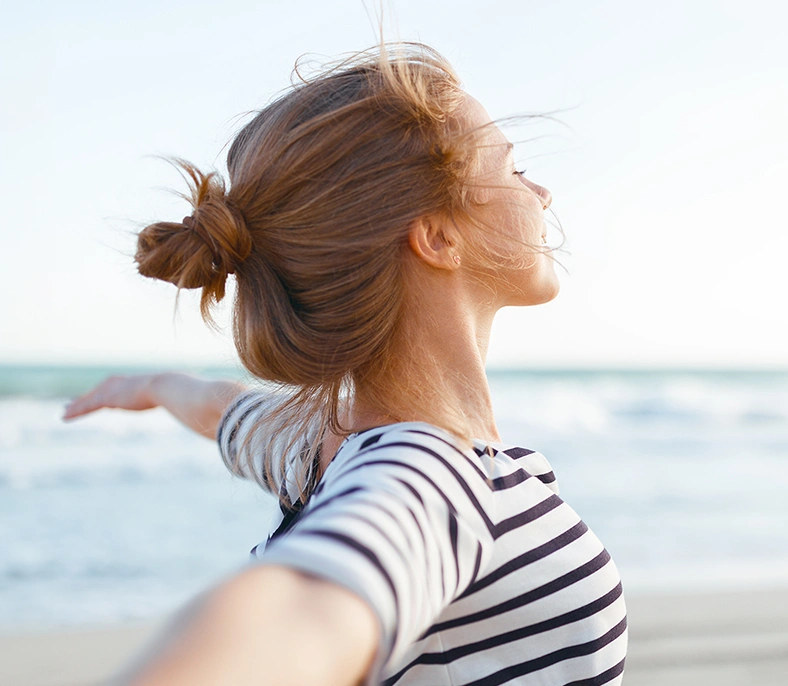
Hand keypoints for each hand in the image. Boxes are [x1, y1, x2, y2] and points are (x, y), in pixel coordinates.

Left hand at [63, 372, 247, 438]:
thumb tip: (228, 428)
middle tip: (81, 401)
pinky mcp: (117, 397)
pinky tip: (65, 416)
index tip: (117, 398)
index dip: (124, 393)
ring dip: (82, 403)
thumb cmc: (200, 402)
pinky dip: (79, 410)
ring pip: (98, 396)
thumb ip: (210, 417)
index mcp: (158, 385)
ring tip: (66, 412)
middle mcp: (138, 384)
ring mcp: (126, 388)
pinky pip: (93, 404)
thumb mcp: (205, 410)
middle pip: (113, 387)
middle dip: (97, 394)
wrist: (187, 394)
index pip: (136, 388)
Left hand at [63, 374, 156, 419]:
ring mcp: (108, 391)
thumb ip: (148, 397)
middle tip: (67, 406)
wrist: (162, 387)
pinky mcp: (106, 399)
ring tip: (63, 415)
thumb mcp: (153, 394)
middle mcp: (111, 384)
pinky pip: (86, 407)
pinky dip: (75, 412)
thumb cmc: (163, 390)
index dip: (92, 396)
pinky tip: (65, 417)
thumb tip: (155, 399)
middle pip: (91, 394)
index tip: (84, 400)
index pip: (103, 390)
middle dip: (79, 401)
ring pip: (86, 401)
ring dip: (74, 409)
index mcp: (122, 381)